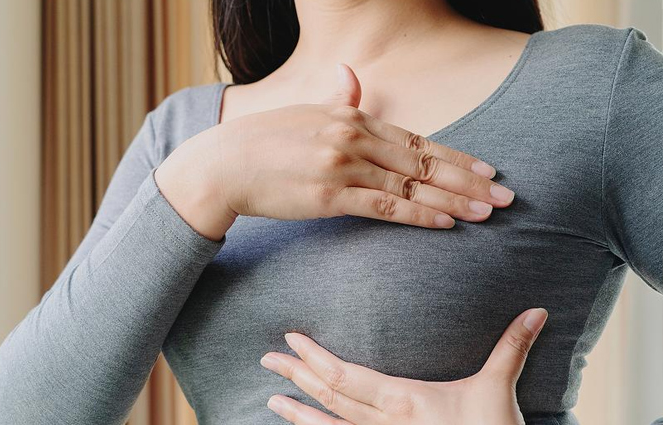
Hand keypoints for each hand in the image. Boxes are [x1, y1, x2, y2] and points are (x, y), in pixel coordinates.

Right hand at [156, 64, 514, 240]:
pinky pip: (385, 207)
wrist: (224, 164)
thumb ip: (337, 97)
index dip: (457, 156)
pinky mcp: (330, 196)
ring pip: (411, 186)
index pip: (417, 139)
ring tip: (487, 213)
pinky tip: (446, 223)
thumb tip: (352, 75)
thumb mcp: (305, 111)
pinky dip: (419, 216)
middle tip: (505, 196)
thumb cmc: (264, 140)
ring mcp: (343, 166)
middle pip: (424, 163)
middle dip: (469, 180)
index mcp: (352, 116)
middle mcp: (354, 137)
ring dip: (454, 201)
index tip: (488, 169)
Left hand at [260, 308, 547, 424]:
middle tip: (268, 359)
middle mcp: (388, 424)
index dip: (316, 358)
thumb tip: (536, 311)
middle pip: (332, 398)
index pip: (347, 376)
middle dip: (297, 377)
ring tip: (271, 401)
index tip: (292, 339)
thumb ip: (512, 347)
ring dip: (299, 413)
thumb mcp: (499, 388)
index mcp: (406, 400)